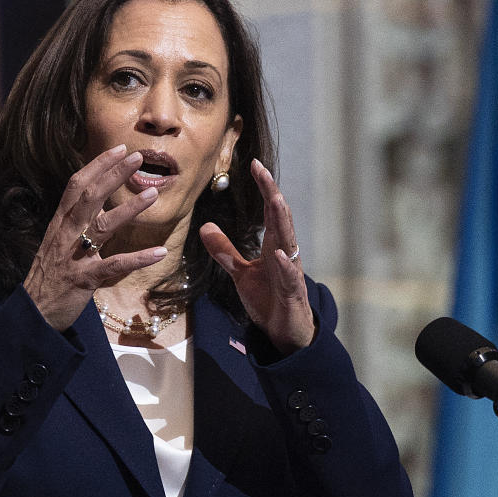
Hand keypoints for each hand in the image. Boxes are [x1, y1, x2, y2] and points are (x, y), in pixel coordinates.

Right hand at [23, 145, 166, 330]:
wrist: (33, 311)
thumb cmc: (50, 276)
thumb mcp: (59, 242)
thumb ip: (77, 222)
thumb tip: (98, 201)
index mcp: (60, 223)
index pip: (76, 185)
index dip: (97, 165)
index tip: (119, 149)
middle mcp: (65, 234)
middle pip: (89, 197)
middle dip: (113, 175)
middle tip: (137, 157)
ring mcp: (73, 256)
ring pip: (102, 226)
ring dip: (129, 208)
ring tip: (153, 193)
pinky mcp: (83, 279)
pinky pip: (114, 266)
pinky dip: (138, 259)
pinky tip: (160, 252)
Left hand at [200, 159, 314, 354]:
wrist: (284, 332)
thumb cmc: (269, 300)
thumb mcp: (241, 273)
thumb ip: (225, 250)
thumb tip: (205, 226)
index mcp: (274, 245)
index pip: (270, 211)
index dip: (263, 188)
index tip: (254, 164)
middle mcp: (285, 253)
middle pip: (280, 218)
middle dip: (272, 194)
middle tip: (263, 170)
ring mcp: (291, 272)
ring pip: (288, 241)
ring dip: (282, 221)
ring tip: (275, 199)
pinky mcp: (292, 292)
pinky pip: (289, 276)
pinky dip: (284, 264)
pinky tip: (277, 253)